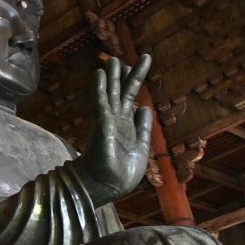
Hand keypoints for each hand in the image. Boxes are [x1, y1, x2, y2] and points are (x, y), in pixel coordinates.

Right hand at [74, 55, 152, 206]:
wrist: (108, 186)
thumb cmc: (122, 173)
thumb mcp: (141, 147)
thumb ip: (143, 128)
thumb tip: (145, 108)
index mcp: (127, 126)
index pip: (131, 99)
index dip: (133, 82)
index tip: (135, 66)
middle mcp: (116, 121)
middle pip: (122, 92)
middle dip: (124, 75)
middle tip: (123, 58)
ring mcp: (108, 122)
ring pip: (111, 93)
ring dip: (112, 76)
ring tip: (112, 59)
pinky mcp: (102, 125)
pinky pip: (100, 103)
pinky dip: (100, 88)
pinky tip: (99, 74)